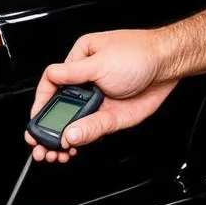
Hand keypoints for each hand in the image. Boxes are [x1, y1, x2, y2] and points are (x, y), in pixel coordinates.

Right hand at [26, 30, 177, 162]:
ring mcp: (99, 100)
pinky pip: (93, 130)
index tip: (34, 120)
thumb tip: (51, 87)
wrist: (170, 64)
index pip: (51, 82)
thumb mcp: (101, 61)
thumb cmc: (140, 53)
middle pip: (61, 107)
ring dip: (64, 139)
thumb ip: (73, 76)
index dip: (41, 103)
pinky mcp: (111, 115)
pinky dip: (82, 140)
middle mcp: (86, 81)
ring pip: (76, 122)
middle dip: (49, 128)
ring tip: (55, 152)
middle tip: (41, 145)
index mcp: (79, 60)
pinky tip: (75, 145)